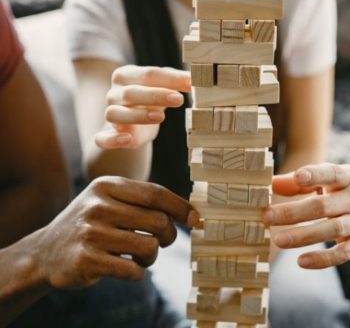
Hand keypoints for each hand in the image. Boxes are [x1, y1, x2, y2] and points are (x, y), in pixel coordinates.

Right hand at [33, 176, 198, 288]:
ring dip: (152, 258)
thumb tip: (187, 211)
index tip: (195, 218)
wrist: (45, 253)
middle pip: (158, 221)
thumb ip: (140, 201)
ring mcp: (91, 232)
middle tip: (163, 242)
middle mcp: (98, 205)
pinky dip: (138, 273)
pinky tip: (127, 268)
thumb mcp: (107, 200)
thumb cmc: (90, 224)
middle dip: (169, 236)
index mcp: (107, 186)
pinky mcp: (87, 260)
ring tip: (142, 257)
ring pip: (149, 247)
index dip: (180, 207)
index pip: (155, 193)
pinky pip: (133, 270)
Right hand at [96, 66, 190, 148]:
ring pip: (115, 114)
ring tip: (160, 117)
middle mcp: (114, 94)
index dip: (170, 79)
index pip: (148, 74)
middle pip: (131, 93)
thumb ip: (177, 81)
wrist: (132, 122)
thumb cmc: (150, 99)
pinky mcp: (107, 135)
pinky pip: (102, 138)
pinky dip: (112, 140)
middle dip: (155, 96)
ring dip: (137, 115)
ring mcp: (109, 115)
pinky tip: (127, 140)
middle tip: (178, 99)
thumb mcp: (163, 87)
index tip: (190, 83)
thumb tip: (196, 77)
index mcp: (126, 76)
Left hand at [263, 163, 349, 268]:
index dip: (315, 175)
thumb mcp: (336, 179)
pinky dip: (322, 258)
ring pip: (330, 229)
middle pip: (321, 206)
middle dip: (293, 212)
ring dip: (302, 236)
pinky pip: (342, 253)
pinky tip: (301, 261)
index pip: (331, 174)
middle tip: (266, 216)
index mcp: (347, 178)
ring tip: (278, 240)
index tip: (298, 177)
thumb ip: (303, 182)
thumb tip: (272, 183)